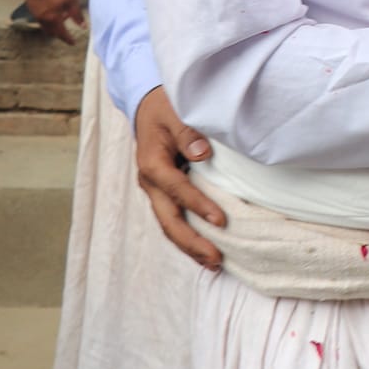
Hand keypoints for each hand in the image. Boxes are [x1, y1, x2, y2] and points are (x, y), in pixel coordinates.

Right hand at [24, 0, 86, 43]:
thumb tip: (83, 27)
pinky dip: (47, 19)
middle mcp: (42, 18)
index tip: (73, 43)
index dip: (67, 39)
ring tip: (61, 20)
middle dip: (59, 34)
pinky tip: (52, 12)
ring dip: (52, 26)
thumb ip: (77, 14)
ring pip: (44, 25)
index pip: (61, 33)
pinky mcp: (31, 6)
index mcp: (53, 18)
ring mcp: (35, 13)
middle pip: (51, 31)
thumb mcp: (71, 0)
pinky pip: (40, 18)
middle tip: (66, 34)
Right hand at [135, 86, 225, 269]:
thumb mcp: (175, 110)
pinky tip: (206, 248)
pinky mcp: (163, 192)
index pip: (177, 189)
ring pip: (169, 225)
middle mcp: (150, 181)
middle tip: (216, 259)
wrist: (147, 105)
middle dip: (191, 242)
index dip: (198, 206)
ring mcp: (155, 190)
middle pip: (168, 220)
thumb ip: (187, 131)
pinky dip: (188, 235)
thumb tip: (201, 154)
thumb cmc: (165, 106)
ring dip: (190, 246)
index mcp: (152, 163)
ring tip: (214, 263)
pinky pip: (174, 218)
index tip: (221, 221)